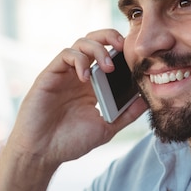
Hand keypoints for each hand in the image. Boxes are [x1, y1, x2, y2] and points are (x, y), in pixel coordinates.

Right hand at [7, 29, 146, 170]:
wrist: (43, 153)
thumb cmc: (70, 142)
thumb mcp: (106, 128)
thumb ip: (126, 114)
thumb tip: (148, 101)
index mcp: (93, 85)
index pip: (109, 56)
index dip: (122, 50)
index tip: (137, 56)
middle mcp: (79, 75)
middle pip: (95, 41)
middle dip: (110, 37)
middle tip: (123, 47)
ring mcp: (64, 74)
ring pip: (81, 44)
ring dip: (97, 50)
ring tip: (108, 67)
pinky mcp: (50, 75)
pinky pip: (65, 55)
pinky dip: (79, 61)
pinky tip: (86, 78)